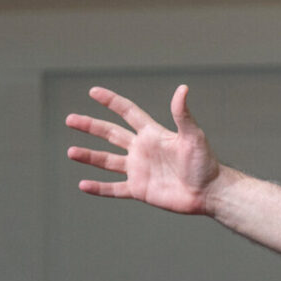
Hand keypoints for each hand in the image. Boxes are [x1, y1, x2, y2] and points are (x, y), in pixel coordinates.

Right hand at [66, 85, 221, 214]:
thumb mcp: (193, 136)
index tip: (93, 91)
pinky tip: (83, 185)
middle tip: (70, 119)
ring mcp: (140, 170)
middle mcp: (143, 150)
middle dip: (91, 126)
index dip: (112, 101)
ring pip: (108, 161)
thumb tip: (182, 88)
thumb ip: (182, 114)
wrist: (209, 192)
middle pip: (111, 134)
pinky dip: (99, 188)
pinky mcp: (140, 189)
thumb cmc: (205, 163)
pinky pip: (114, 188)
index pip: (128, 112)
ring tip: (71, 152)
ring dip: (89, 156)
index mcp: (153, 134)